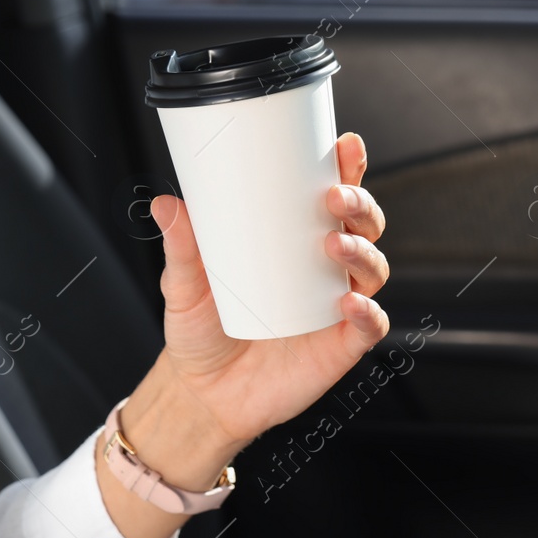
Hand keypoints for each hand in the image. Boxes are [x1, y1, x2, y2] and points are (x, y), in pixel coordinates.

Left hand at [148, 131, 388, 445]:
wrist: (202, 393)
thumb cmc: (200, 329)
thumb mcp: (183, 283)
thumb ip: (180, 247)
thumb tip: (165, 205)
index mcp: (292, 240)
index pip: (329, 195)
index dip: (346, 168)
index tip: (344, 145)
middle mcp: (322, 268)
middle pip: (362, 225)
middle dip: (359, 204)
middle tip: (334, 197)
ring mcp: (335, 306)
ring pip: (372, 267)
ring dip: (362, 251)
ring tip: (334, 245)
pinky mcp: (340, 346)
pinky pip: (369, 326)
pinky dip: (368, 312)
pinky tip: (348, 303)